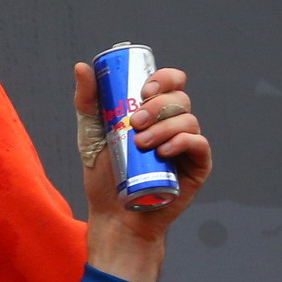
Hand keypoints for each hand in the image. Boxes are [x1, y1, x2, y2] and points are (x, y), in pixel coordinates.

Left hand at [71, 62, 209, 281]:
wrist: (113, 214)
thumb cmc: (104, 175)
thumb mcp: (91, 133)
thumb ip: (87, 101)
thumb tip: (82, 67)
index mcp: (156, 111)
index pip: (171, 82)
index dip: (163, 79)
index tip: (143, 90)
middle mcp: (175, 124)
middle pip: (180, 99)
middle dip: (158, 106)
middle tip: (135, 122)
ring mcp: (187, 145)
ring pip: (188, 120)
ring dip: (164, 127)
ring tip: (141, 144)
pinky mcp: (197, 166)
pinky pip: (199, 145)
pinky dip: (183, 142)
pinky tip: (165, 151)